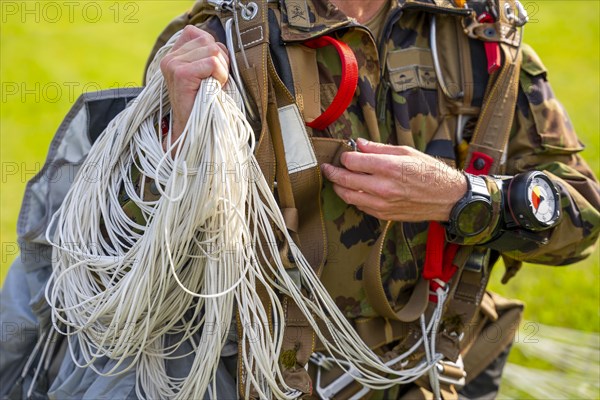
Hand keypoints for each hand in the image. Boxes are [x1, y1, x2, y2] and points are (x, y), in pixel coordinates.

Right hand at [160, 25, 229, 140]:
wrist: (193, 131)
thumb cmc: (205, 104)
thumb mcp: (206, 75)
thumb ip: (210, 55)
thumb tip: (224, 43)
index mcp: (175, 55)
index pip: (201, 34)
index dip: (215, 51)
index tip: (212, 73)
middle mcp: (170, 57)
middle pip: (210, 41)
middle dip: (221, 61)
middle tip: (215, 82)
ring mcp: (173, 64)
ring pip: (214, 50)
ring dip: (221, 70)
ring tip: (213, 87)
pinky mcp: (180, 73)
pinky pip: (212, 63)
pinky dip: (220, 76)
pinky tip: (212, 89)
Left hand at [320, 139, 466, 221]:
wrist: (446, 198)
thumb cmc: (429, 172)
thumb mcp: (406, 152)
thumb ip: (379, 148)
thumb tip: (359, 144)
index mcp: (389, 167)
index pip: (352, 161)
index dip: (345, 156)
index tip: (345, 154)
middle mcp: (383, 187)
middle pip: (345, 180)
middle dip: (333, 172)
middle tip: (327, 168)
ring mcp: (382, 203)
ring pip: (348, 196)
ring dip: (339, 187)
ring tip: (336, 180)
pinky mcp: (384, 215)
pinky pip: (360, 207)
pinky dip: (353, 198)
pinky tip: (354, 191)